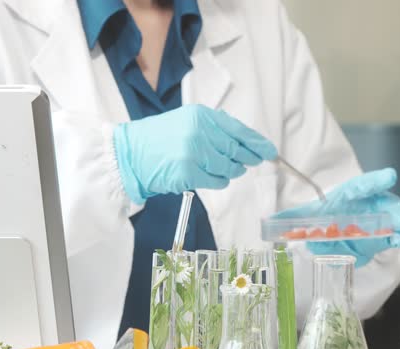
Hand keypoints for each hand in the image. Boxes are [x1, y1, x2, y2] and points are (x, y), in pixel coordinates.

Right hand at [113, 104, 277, 203]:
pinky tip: (211, 177)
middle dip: (247, 158)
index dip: (257, 142)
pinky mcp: (188, 172)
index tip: (269, 151)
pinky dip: (219, 181)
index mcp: (201, 116)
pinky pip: (217, 181)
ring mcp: (194, 152)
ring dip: (230, 171)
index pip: (237, 130)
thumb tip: (244, 142)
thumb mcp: (186, 121)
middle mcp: (199, 131)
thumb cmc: (158, 140)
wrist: (130, 154)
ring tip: (220, 169)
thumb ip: (213, 128)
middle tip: (252, 162)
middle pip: (236, 150)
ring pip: (229, 167)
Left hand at [272, 168, 399, 265]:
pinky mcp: (386, 238)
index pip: (364, 186)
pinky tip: (397, 243)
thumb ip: (291, 218)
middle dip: (396, 210)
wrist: (336, 229)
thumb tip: (268, 222)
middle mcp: (372, 204)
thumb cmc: (327, 214)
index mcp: (352, 194)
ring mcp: (383, 221)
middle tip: (397, 218)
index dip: (376, 181)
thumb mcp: (309, 214)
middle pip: (389, 203)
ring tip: (398, 235)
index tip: (389, 177)